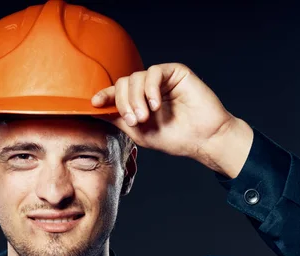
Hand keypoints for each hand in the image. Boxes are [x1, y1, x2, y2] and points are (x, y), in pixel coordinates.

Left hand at [91, 63, 252, 176]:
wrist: (204, 139)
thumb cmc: (176, 138)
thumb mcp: (139, 133)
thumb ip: (118, 120)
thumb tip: (95, 111)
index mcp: (139, 101)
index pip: (117, 92)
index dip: (104, 95)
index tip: (95, 103)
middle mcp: (148, 88)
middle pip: (123, 83)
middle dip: (123, 102)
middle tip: (134, 120)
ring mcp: (161, 79)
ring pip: (135, 77)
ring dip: (136, 98)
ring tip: (145, 116)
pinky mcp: (175, 72)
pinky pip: (154, 72)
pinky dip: (150, 89)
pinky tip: (156, 104)